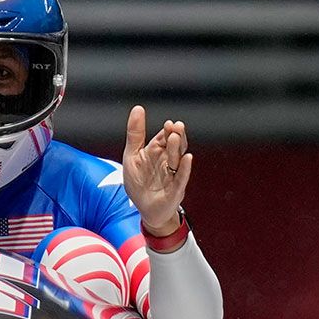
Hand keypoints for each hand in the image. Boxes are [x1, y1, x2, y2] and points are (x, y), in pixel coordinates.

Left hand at [121, 105, 191, 236]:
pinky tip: (187, 159)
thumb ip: (135, 134)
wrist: (144, 209)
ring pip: (177, 159)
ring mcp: (172, 175)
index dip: (167, 131)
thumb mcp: (132, 155)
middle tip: (176, 125)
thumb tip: (138, 108)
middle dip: (175, 136)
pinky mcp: (175, 189)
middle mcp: (167, 161)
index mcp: (157, 152)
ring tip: (176, 137)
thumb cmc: (139, 182)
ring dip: (177, 149)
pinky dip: (184, 169)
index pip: (164, 138)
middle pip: (173, 146)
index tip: (169, 123)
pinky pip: (181, 178)